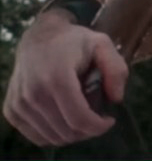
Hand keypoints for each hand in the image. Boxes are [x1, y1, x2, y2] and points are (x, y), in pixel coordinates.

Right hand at [2, 9, 127, 146]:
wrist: (38, 37)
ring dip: (71, 134)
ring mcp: (19, 103)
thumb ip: (116, 69)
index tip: (109, 120)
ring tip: (82, 117)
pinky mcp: (11, 110)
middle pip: (66, 132)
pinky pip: (36, 136)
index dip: (99, 126)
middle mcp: (33, 93)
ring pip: (51, 137)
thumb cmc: (74, 41)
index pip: (79, 119)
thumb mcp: (103, 44)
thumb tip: (116, 99)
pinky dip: (53, 133)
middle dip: (88, 131)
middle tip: (97, 118)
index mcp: (57, 78)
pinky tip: (64, 118)